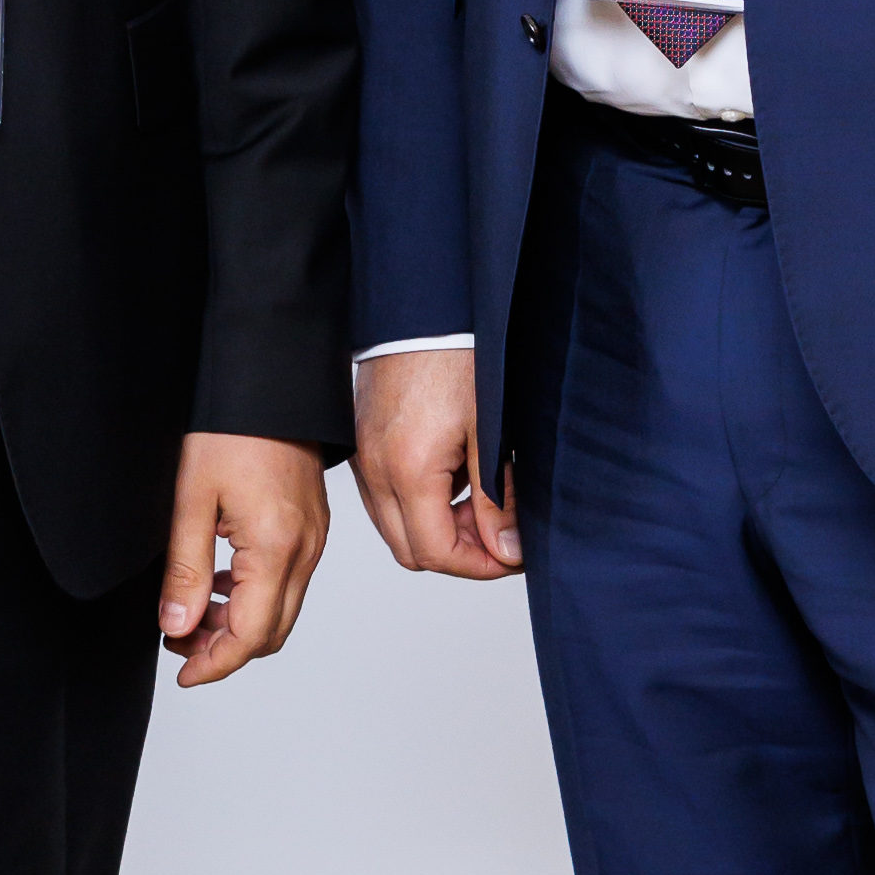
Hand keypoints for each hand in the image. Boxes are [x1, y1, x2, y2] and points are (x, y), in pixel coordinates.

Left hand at [159, 436, 330, 689]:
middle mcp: (305, 550)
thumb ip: (186, 571)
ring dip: (239, 624)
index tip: (183, 673)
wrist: (268, 381)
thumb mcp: (191, 500)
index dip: (215, 664)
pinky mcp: (311, 526)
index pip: (251, 636)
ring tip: (191, 613)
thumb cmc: (231, 428)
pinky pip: (289, 581)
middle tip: (178, 644)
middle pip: (272, 632)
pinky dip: (255, 596)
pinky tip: (221, 581)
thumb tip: (178, 628)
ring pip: (281, 609)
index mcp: (277, 548)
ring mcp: (313, 539)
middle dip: (225, 650)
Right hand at [351, 345, 523, 582]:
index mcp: (407, 472)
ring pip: (396, 527)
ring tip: (478, 498)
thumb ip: (495, 499)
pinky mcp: (364, 445)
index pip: (436, 553)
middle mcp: (375, 472)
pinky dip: (419, 504)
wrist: (422, 310)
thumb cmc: (457, 358)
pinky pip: (386, 497)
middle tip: (498, 529)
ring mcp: (365, 459)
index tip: (511, 552)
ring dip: (438, 528)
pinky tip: (452, 475)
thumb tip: (506, 550)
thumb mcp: (489, 432)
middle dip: (458, 551)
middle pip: (411, 551)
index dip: (479, 565)